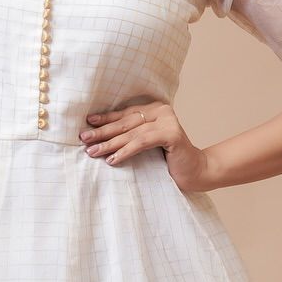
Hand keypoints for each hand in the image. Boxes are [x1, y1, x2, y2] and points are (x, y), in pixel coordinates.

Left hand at [79, 102, 210, 190]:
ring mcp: (168, 121)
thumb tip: (98, 137)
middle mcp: (162, 111)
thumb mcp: (146, 145)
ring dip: (109, 144)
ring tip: (92, 152)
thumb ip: (131, 137)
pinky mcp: (172, 134)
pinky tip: (112, 160)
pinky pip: (142, 142)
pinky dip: (125, 151)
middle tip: (84, 139)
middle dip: (102, 132)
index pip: (125, 115)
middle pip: (126, 123)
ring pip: (131, 134)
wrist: (196, 172)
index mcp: (155, 109)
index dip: (105, 119)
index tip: (87, 124)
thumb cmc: (168, 161)